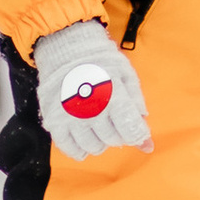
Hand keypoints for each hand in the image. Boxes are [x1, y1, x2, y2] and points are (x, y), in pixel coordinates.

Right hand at [31, 20, 151, 158]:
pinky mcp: (55, 121)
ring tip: (99, 127)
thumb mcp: (125, 74)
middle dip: (120, 134)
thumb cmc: (100, 62)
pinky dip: (79, 150)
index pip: (130, 129)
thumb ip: (136, 101)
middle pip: (113, 139)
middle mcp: (92, 109)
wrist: (67, 49)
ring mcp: (71, 117)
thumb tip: (144, 127)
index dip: (139, 136)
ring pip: (93, 147)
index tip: (139, 134)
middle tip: (116, 122)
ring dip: (101, 142)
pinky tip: (84, 140)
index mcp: (112, 95)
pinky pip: (69, 148)